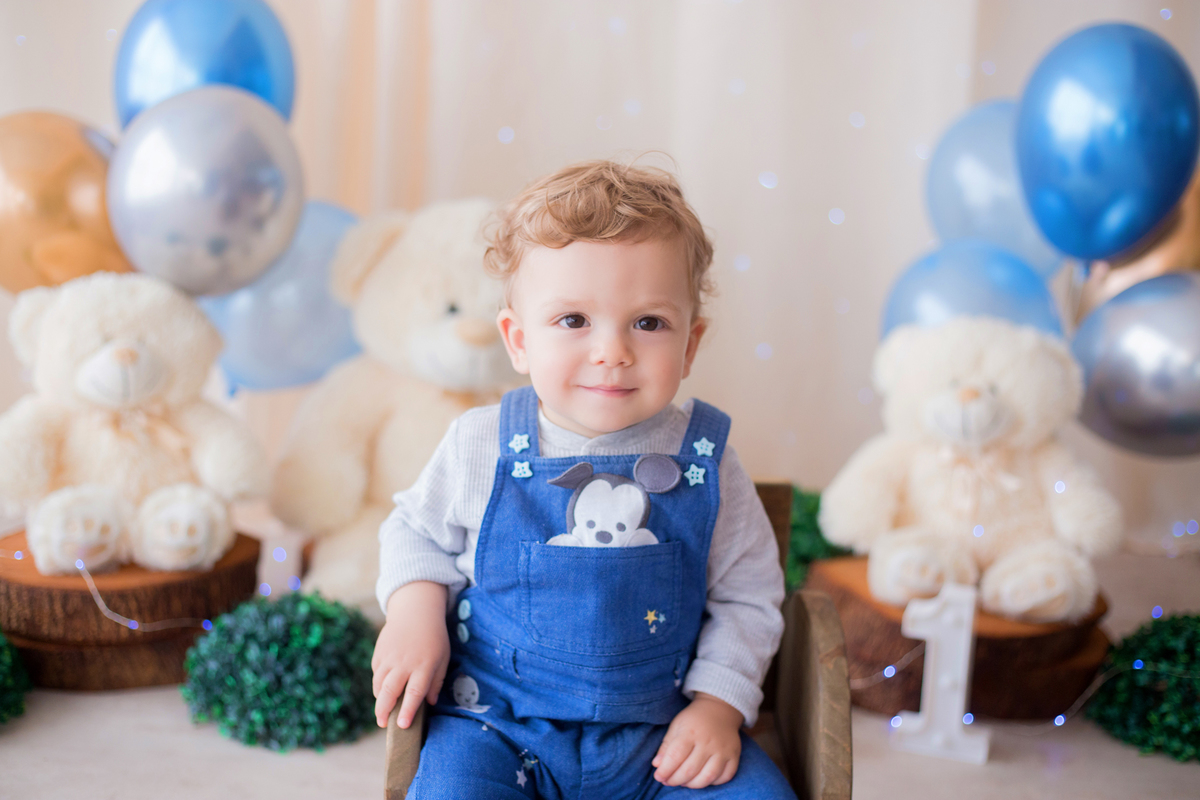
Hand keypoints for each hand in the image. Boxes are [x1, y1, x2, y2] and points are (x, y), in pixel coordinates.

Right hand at [371, 581, 450, 728]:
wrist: (416, 611)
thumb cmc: (434, 638)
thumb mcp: (443, 658)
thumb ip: (437, 681)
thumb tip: (430, 703)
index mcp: (424, 665)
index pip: (414, 693)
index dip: (408, 711)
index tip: (402, 726)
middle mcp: (404, 663)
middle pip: (390, 691)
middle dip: (384, 711)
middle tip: (383, 724)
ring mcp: (389, 657)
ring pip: (379, 684)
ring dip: (379, 699)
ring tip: (382, 711)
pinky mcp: (379, 653)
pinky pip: (376, 674)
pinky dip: (378, 684)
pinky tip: (382, 690)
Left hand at [652, 692, 743, 787]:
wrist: (719, 709)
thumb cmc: (693, 720)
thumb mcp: (676, 726)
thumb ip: (666, 746)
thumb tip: (657, 765)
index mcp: (690, 732)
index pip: (675, 756)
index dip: (665, 770)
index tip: (658, 776)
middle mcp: (708, 742)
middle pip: (690, 770)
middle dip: (675, 780)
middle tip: (668, 781)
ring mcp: (723, 750)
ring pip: (707, 777)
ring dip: (692, 785)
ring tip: (683, 782)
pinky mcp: (734, 756)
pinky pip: (725, 777)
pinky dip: (712, 783)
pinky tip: (702, 779)